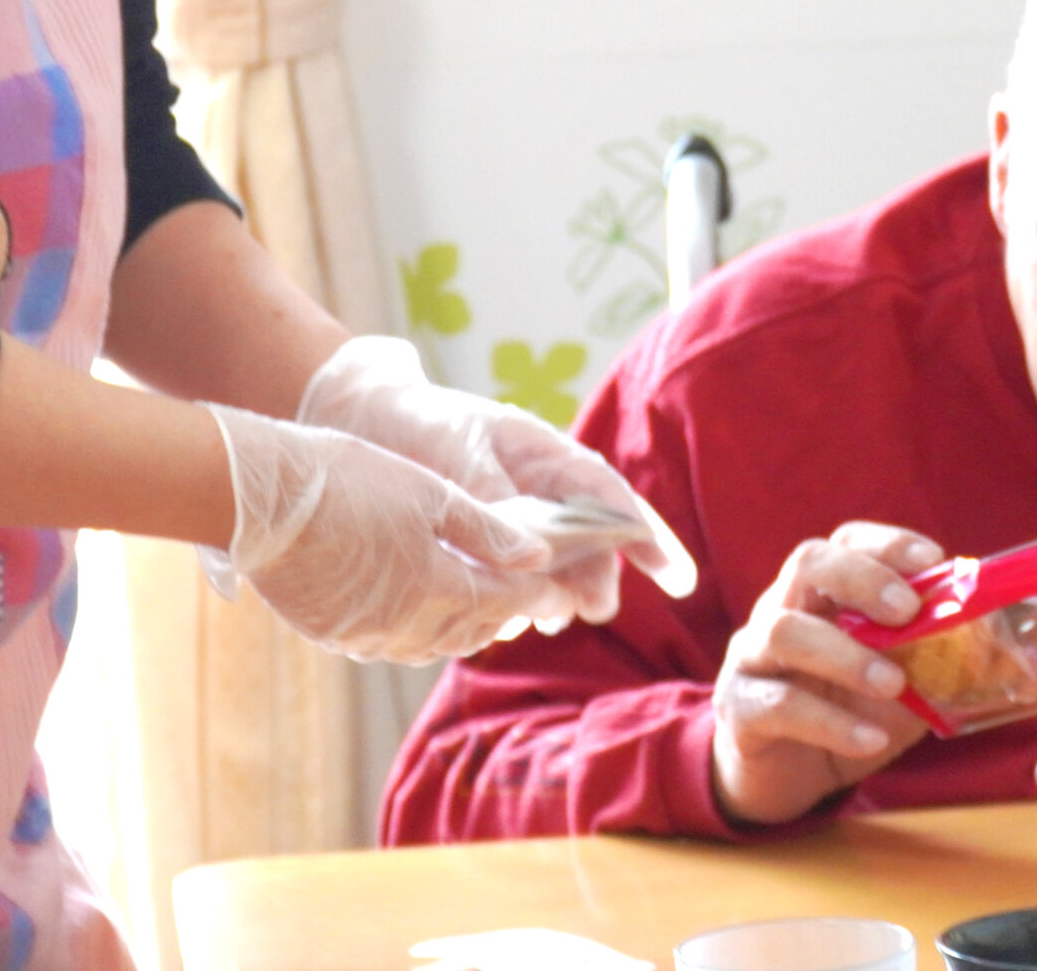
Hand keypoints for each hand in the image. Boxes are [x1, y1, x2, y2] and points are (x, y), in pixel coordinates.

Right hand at [204, 403, 556, 662]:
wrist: (258, 497)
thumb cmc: (346, 480)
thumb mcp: (427, 493)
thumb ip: (486, 529)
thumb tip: (538, 555)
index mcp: (431, 584)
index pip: (501, 600)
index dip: (535, 595)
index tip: (561, 592)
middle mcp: (400, 623)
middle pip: (468, 628)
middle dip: (501, 614)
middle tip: (525, 598)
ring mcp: (362, 635)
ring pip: (429, 643)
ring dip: (460, 626)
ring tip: (478, 605)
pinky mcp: (330, 633)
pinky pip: (388, 643)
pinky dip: (416, 630)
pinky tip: (417, 610)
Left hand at [295, 336, 697, 627]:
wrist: (362, 417)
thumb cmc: (416, 423)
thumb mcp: (455, 451)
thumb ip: (496, 496)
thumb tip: (536, 550)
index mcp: (541, 453)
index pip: (608, 495)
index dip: (645, 536)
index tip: (675, 579)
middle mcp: (534, 484)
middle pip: (587, 536)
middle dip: (598, 574)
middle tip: (596, 610)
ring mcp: (510, 511)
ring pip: (553, 560)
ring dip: (560, 590)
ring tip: (551, 619)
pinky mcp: (481, 535)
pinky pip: (513, 570)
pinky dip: (518, 594)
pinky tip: (508, 618)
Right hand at [709, 523, 943, 827]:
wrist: (782, 777)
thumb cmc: (843, 713)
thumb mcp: (897, 686)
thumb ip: (931, 663)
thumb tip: (989, 647)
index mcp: (822, 593)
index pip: (847, 543)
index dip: (888, 545)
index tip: (933, 560)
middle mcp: (781, 608)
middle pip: (809, 563)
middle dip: (862, 579)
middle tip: (907, 611)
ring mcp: (752, 656)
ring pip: (784, 630)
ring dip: (846, 654)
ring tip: (894, 686)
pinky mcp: (739, 707)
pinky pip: (778, 704)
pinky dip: (831, 722)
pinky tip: (870, 739)